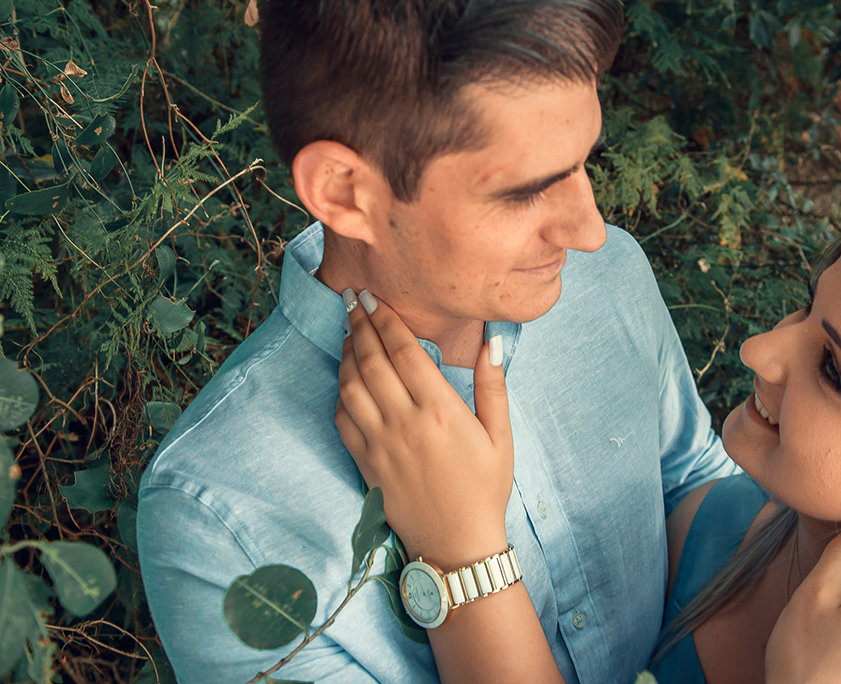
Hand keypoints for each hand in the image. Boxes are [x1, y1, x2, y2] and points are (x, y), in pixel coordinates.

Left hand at [334, 289, 513, 568]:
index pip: (404, 352)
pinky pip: (343, 419)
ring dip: (346, 354)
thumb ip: (492, 386)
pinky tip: (345, 377)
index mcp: (440, 410)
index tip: (373, 297)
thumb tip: (492, 342)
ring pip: (352, 386)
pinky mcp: (366, 463)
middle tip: (352, 300)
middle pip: (372, 361)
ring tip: (347, 331)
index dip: (386, 320)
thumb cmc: (485, 488)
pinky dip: (339, 392)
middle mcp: (405, 422)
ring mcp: (380, 443)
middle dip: (359, 325)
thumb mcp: (500, 435)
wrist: (457, 543)